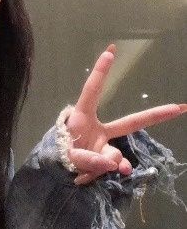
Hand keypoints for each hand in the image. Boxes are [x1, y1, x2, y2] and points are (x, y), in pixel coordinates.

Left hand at [66, 43, 186, 185]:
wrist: (54, 170)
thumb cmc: (58, 152)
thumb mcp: (68, 154)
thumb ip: (89, 159)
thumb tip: (114, 163)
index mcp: (82, 117)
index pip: (92, 91)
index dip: (101, 72)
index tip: (110, 51)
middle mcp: (98, 129)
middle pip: (131, 122)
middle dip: (156, 115)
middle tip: (179, 107)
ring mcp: (104, 146)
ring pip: (113, 156)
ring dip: (99, 164)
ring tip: (81, 170)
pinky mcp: (106, 161)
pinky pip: (108, 168)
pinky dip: (97, 173)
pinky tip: (81, 177)